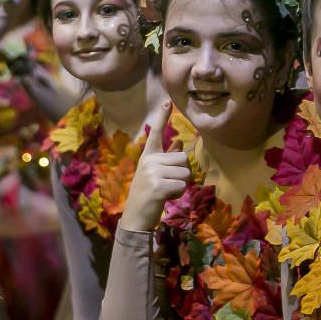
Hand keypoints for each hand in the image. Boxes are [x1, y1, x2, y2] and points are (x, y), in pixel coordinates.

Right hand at [118, 101, 190, 231]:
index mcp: (147, 156)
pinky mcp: (158, 186)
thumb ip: (166, 159)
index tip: (167, 101)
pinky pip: (182, 186)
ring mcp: (153, 173)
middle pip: (183, 159)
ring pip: (185, 173)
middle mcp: (149, 161)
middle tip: (166, 184)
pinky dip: (178, 195)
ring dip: (180, 185)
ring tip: (165, 191)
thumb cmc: (147, 195)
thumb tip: (179, 143)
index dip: (162, 117)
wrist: (134, 218)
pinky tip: (165, 198)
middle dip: (181, 174)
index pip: (155, 133)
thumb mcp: (154, 174)